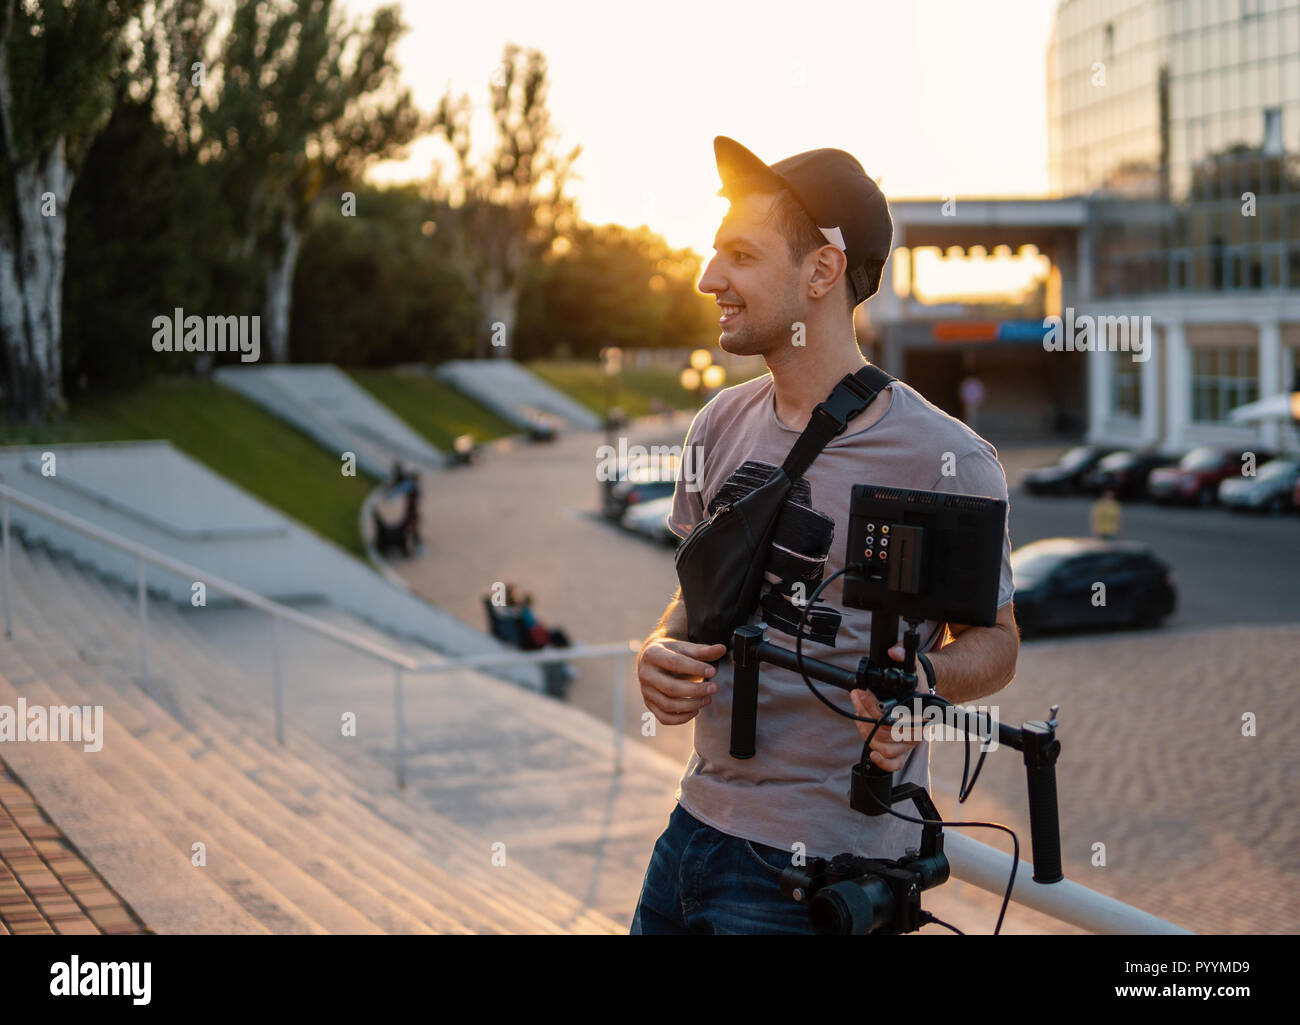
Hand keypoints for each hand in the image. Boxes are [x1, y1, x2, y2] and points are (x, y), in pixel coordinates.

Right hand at [638, 634, 724, 725]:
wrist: (654, 660)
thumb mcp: (685, 648)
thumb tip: (721, 649)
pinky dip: (682, 718)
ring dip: (692, 705)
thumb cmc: (672, 653)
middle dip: (695, 690)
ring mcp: (646, 691)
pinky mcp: (649, 704)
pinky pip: (664, 718)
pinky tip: (696, 710)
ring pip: (668, 705)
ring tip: (708, 699)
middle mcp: (645, 674)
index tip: (713, 671)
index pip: (674, 663)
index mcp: (652, 655)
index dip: (694, 668)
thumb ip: (703, 650)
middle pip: (670, 688)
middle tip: (714, 688)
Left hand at [849, 642, 924, 772]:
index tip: (860, 692)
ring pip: (885, 745)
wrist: (924, 692)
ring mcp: (910, 742)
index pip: (895, 715)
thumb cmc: (917, 681)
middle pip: (886, 731)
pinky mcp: (904, 750)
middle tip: (857, 695)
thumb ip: (904, 654)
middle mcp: (917, 730)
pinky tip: (873, 754)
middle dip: (865, 712)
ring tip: (858, 709)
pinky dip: (884, 762)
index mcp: (920, 711)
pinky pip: (897, 764)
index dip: (872, 705)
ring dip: (866, 729)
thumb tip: (894, 651)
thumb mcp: (912, 665)